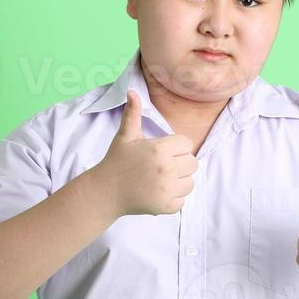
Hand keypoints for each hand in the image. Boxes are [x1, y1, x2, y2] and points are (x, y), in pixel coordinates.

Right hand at [91, 88, 196, 216]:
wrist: (105, 191)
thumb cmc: (117, 160)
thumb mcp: (125, 136)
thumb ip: (133, 114)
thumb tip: (132, 91)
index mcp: (159, 149)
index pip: (187, 144)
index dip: (176, 147)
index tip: (162, 151)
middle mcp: (165, 169)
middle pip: (192, 163)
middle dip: (180, 163)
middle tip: (162, 165)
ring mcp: (166, 190)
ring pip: (190, 182)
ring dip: (179, 181)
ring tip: (161, 178)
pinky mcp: (166, 207)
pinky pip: (183, 200)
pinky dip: (174, 198)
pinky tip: (158, 192)